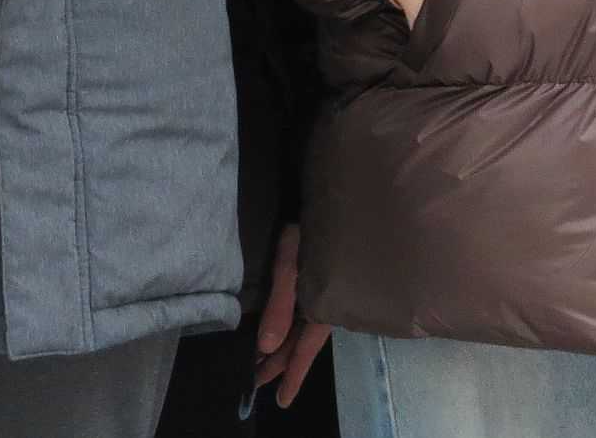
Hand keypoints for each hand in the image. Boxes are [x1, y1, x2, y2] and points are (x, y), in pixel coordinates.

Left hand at [251, 223, 330, 408]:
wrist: (338, 195)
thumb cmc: (315, 226)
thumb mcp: (292, 264)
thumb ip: (281, 305)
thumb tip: (266, 347)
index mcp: (324, 303)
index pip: (305, 348)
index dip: (292, 374)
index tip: (281, 401)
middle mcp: (327, 300)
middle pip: (301, 340)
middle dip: (280, 362)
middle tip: (257, 383)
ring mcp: (325, 288)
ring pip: (303, 326)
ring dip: (284, 345)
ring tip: (263, 362)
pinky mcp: (321, 274)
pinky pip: (306, 309)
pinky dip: (291, 324)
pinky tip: (285, 328)